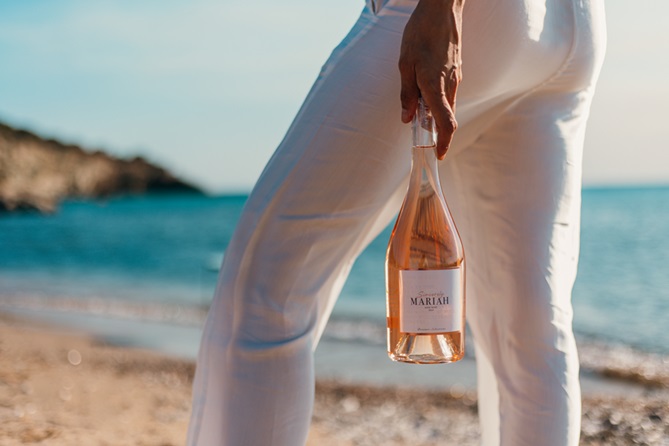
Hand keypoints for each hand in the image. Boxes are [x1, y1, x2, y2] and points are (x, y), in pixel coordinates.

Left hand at [399, 0, 463, 158]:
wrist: (442, 9)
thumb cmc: (420, 33)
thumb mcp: (405, 64)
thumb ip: (406, 93)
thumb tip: (407, 118)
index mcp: (435, 86)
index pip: (446, 122)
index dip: (444, 142)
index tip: (439, 155)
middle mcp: (450, 85)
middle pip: (446, 117)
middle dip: (435, 131)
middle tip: (421, 136)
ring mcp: (455, 78)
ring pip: (447, 104)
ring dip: (434, 113)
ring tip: (417, 109)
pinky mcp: (456, 71)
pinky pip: (448, 92)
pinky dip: (438, 100)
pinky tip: (425, 92)